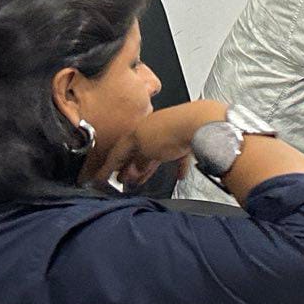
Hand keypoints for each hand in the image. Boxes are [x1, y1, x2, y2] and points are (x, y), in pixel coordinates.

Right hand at [98, 101, 225, 186]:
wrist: (203, 122)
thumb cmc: (173, 130)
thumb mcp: (145, 149)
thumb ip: (136, 162)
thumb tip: (131, 171)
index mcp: (141, 127)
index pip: (120, 148)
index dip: (109, 165)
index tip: (100, 177)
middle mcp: (155, 128)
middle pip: (139, 150)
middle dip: (130, 166)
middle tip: (123, 180)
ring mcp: (173, 132)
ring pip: (157, 152)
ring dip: (149, 166)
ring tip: (143, 179)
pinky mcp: (190, 138)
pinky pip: (180, 154)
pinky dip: (177, 165)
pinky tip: (178, 175)